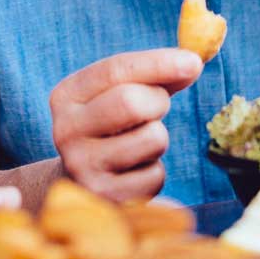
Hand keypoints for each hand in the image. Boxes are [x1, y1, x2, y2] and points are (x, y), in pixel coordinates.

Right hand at [49, 48, 201, 201]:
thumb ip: (153, 77)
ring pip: (151, 138)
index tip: (194, 61)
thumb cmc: (110, 127)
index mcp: (66, 96)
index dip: (158, 63)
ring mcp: (83, 166)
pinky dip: (155, 170)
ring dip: (159, 138)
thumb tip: (191, 63)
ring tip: (139, 143)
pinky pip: (155, 175)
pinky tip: (135, 171)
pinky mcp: (105, 197)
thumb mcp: (118, 94)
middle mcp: (66, 130)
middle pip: (130, 102)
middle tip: (158, 106)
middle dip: (158, 101)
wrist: (80, 182)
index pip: (115, 70)